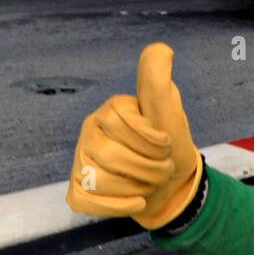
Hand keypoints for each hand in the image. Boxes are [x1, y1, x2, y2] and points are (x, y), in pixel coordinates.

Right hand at [64, 43, 202, 229]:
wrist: (174, 185)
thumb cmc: (170, 145)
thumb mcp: (169, 109)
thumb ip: (159, 80)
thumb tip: (162, 49)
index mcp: (107, 110)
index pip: (120, 123)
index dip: (151, 140)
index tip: (165, 144)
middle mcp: (88, 133)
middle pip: (111, 155)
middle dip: (148, 167)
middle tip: (163, 168)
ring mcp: (80, 162)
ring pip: (101, 181)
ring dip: (138, 187)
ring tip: (149, 182)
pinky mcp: (79, 192)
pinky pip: (87, 202)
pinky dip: (117, 206)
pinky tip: (136, 200)